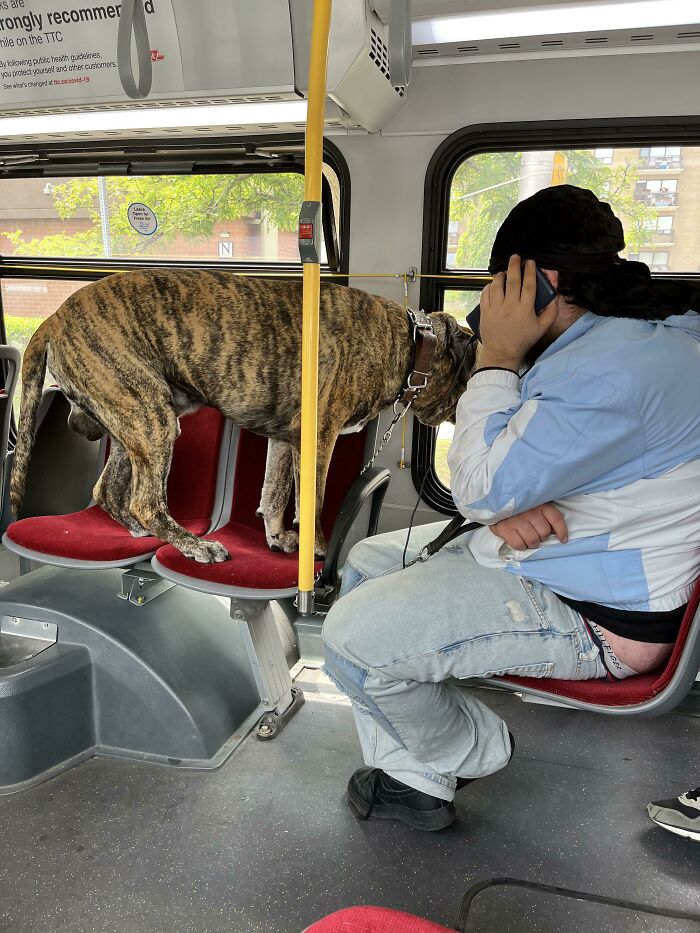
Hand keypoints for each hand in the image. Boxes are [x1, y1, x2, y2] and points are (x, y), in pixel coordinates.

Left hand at [478, 256, 557, 370]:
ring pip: (497, 284)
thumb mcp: (542, 328)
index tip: (530, 263)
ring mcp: (495, 308)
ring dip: (501, 275)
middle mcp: (510, 306)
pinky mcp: (485, 311)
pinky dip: (490, 286)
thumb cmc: (522, 340)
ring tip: (505, 272)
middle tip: (515, 257)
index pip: (529, 284)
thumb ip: (551, 311)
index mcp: (525, 309)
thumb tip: (554, 296)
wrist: (502, 353)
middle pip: (512, 280)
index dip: (530, 271)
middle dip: (514, 265)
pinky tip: (494, 285)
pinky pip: (485, 293)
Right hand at [490, 503, 567, 550]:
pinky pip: (519, 545)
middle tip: (533, 533)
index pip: (556, 519)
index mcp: (539, 503)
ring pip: (533, 541)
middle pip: (544, 533)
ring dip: (530, 543)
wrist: (491, 500)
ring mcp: (517, 520)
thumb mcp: (531, 502)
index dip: (561, 531)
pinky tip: (517, 540)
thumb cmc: (514, 505)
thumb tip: (554, 531)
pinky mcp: (505, 528)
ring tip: (525, 537)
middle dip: (540, 537)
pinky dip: (520, 546)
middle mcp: (530, 511)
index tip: (563, 539)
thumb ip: (542, 512)